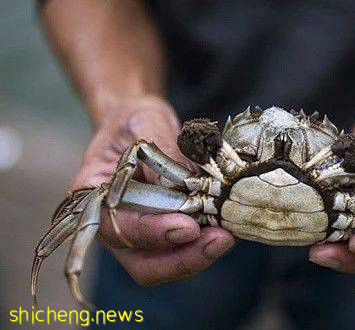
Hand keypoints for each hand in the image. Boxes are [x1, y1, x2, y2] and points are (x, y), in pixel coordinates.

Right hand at [71, 95, 234, 285]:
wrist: (141, 125)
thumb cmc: (135, 122)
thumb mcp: (145, 123)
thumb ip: (162, 151)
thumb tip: (187, 181)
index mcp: (92, 196)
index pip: (117, 227)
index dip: (152, 232)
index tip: (188, 226)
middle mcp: (113, 226)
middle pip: (143, 265)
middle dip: (183, 259)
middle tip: (219, 239)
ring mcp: (139, 237)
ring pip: (166, 265)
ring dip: (200, 255)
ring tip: (228, 233)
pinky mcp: (166, 235)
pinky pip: (184, 252)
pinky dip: (205, 245)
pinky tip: (226, 227)